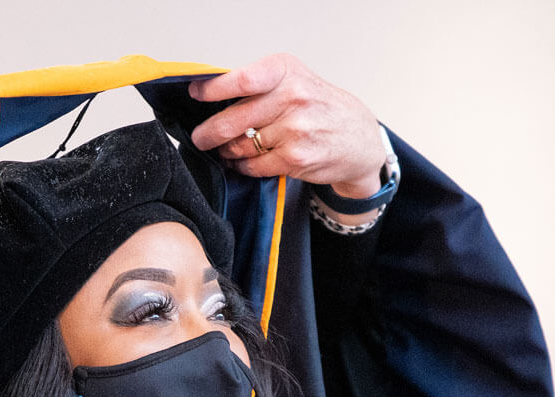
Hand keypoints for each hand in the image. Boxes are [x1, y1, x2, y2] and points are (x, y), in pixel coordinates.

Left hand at [190, 54, 384, 201]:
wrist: (358, 139)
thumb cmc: (320, 108)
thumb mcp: (294, 80)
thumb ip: (258, 85)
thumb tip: (210, 95)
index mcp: (286, 71)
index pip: (242, 79)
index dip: (213, 89)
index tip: (195, 94)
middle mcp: (293, 97)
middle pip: (232, 119)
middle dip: (208, 133)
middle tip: (200, 137)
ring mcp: (295, 129)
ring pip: (240, 145)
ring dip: (227, 151)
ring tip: (226, 150)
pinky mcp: (295, 158)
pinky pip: (253, 165)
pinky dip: (243, 166)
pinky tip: (243, 162)